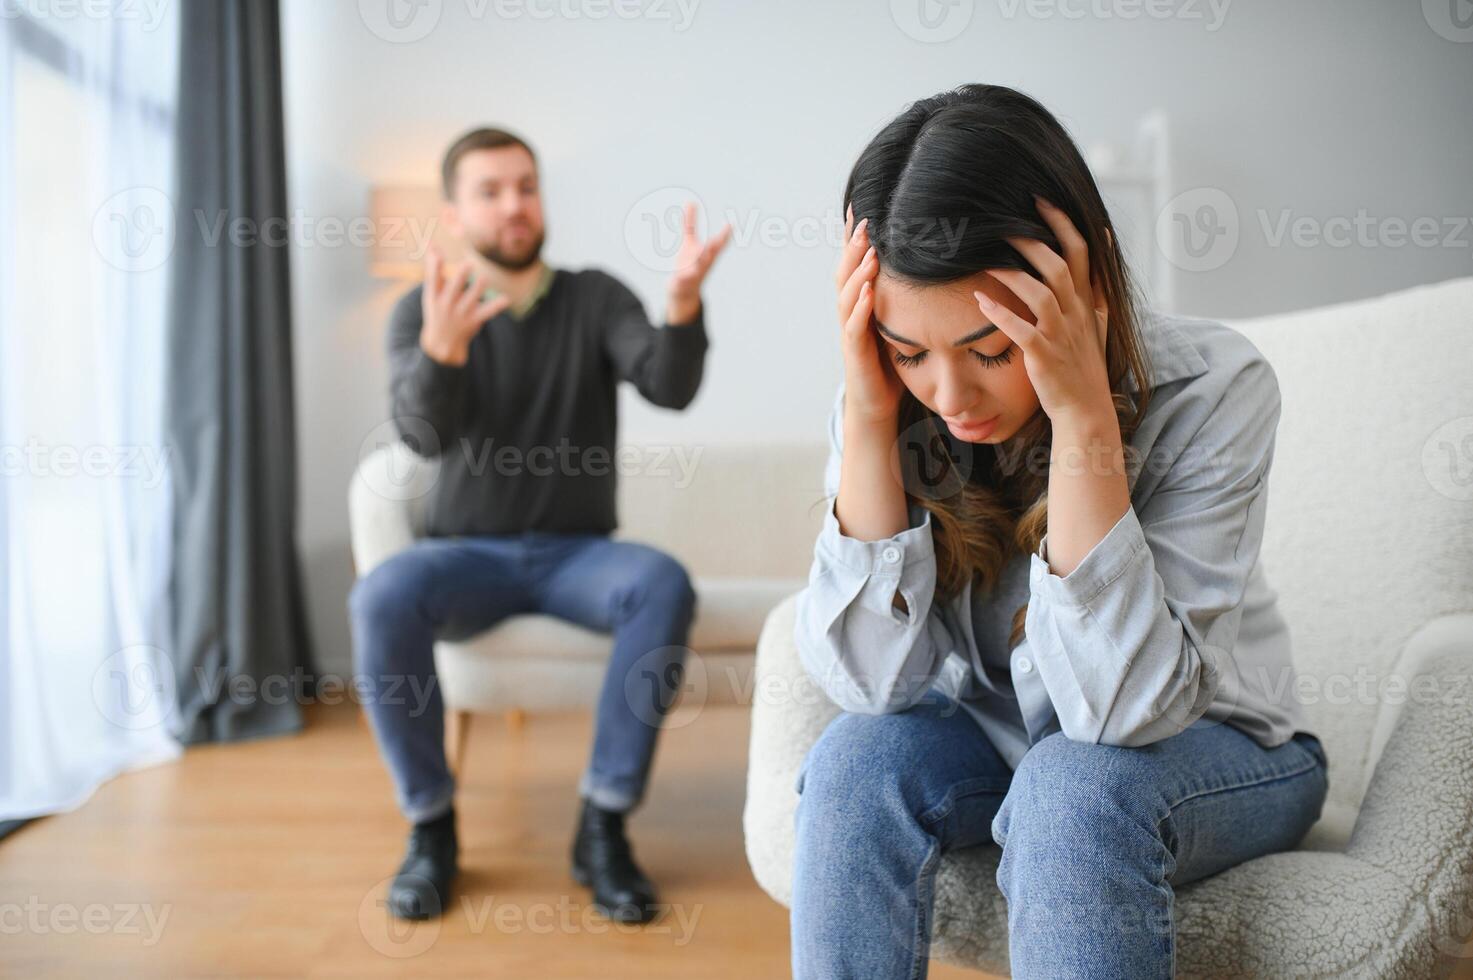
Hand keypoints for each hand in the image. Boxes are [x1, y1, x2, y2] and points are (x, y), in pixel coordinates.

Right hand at [419, 247, 511, 365]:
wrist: (441, 343)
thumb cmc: (437, 309)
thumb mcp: (432, 291)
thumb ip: (433, 267)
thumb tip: (432, 244)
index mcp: (434, 295)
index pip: (433, 278)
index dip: (435, 266)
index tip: (437, 253)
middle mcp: (447, 303)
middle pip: (454, 287)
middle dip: (461, 276)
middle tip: (469, 264)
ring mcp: (461, 313)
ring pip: (472, 298)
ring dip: (478, 287)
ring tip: (483, 278)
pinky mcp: (474, 320)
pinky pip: (487, 312)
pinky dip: (496, 305)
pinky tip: (506, 299)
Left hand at [666, 201, 732, 324]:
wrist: (684, 288)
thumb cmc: (689, 261)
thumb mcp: (689, 240)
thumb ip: (690, 222)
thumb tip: (691, 201)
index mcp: (707, 252)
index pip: (718, 242)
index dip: (725, 234)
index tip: (731, 225)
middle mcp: (703, 262)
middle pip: (710, 253)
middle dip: (714, 246)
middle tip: (718, 240)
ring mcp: (694, 272)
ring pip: (698, 267)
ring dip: (700, 261)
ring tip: (701, 254)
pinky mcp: (683, 281)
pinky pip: (683, 279)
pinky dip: (683, 277)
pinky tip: (680, 275)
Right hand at [836, 205, 904, 425]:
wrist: (877, 406)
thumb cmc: (890, 363)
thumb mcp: (898, 323)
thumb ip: (902, 297)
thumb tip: (927, 266)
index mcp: (859, 304)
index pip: (854, 265)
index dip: (853, 238)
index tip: (860, 208)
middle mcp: (849, 314)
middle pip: (845, 273)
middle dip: (853, 247)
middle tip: (864, 221)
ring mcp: (848, 334)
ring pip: (846, 296)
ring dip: (857, 272)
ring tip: (870, 250)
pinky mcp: (855, 355)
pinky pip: (855, 328)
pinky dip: (861, 308)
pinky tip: (870, 292)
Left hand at [973, 197, 1112, 425]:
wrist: (1086, 410)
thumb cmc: (1083, 365)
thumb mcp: (1098, 322)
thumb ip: (1096, 286)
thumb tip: (1101, 246)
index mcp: (1086, 302)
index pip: (1080, 252)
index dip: (1062, 223)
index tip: (1040, 200)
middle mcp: (1076, 314)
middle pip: (1058, 267)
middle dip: (1032, 241)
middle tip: (1003, 221)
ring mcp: (1061, 336)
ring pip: (1041, 295)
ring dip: (1013, 274)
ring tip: (985, 258)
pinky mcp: (1044, 358)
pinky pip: (1023, 332)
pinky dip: (1002, 315)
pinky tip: (980, 301)